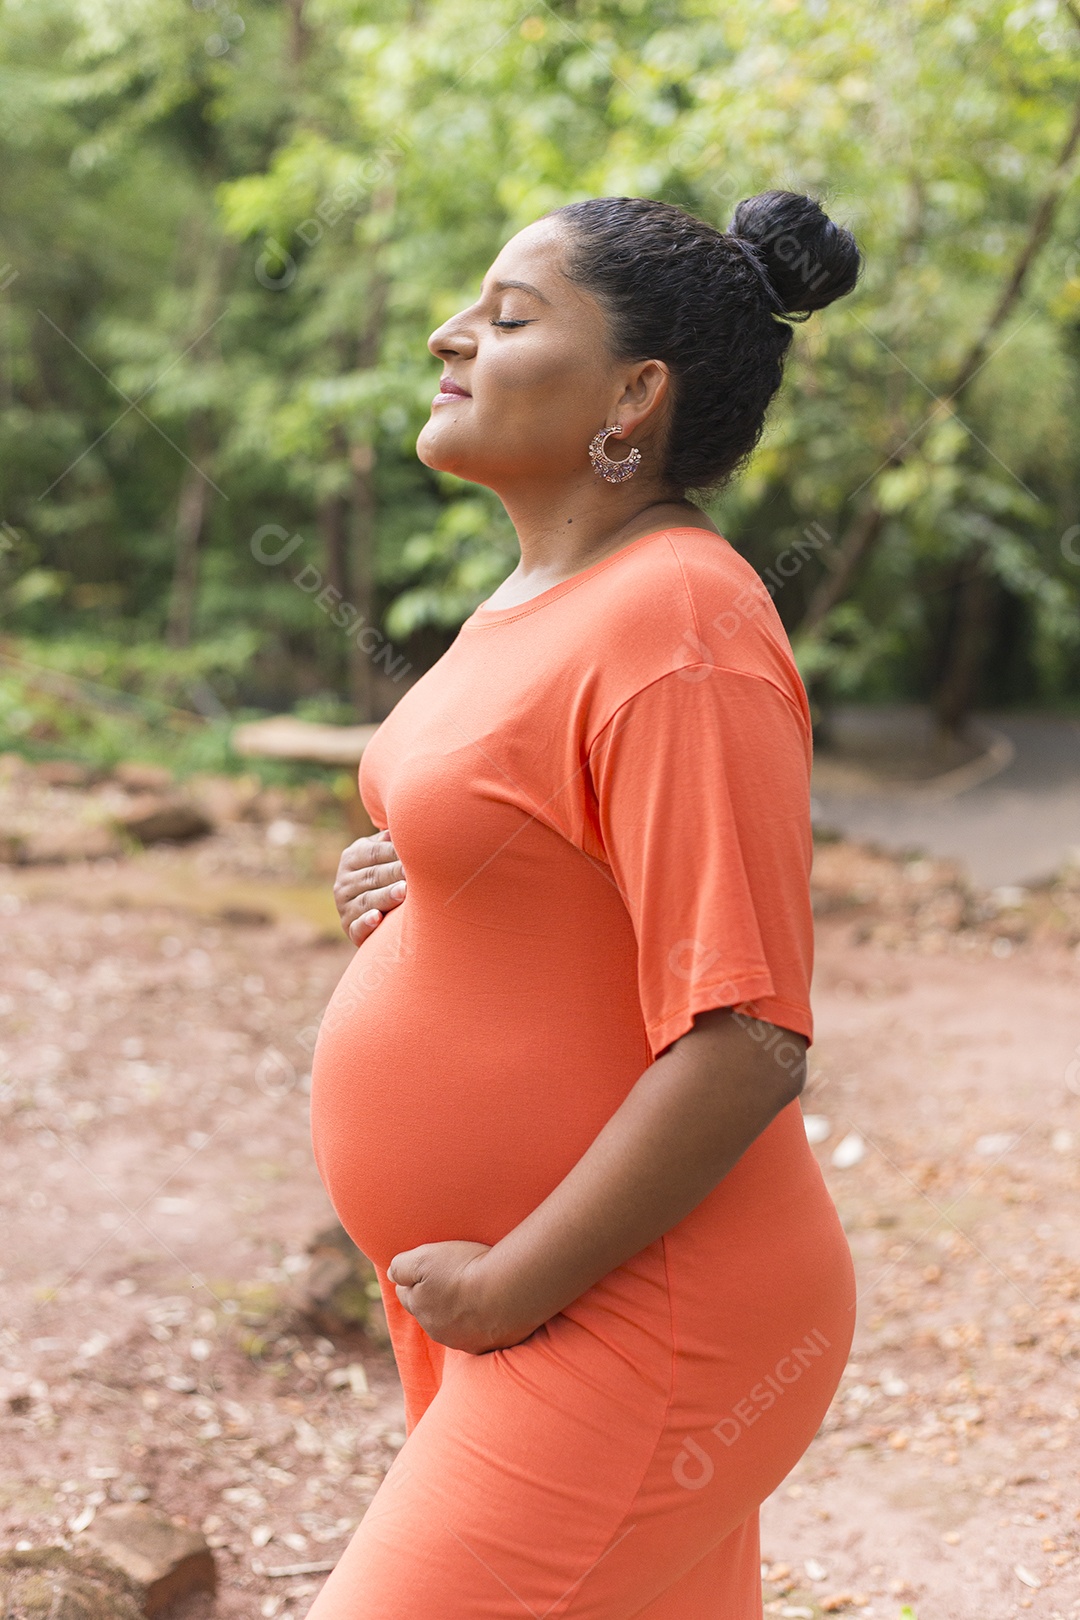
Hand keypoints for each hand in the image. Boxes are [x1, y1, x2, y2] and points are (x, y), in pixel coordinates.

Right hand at [333, 829, 405, 945]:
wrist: (373, 912)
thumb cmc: (384, 875)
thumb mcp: (380, 856)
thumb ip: (387, 843)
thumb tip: (398, 828)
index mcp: (350, 859)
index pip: (373, 853)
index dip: (394, 853)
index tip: (415, 853)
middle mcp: (343, 882)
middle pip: (372, 876)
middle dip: (394, 874)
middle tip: (413, 874)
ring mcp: (344, 907)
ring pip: (367, 900)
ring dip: (385, 896)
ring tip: (403, 892)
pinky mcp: (349, 929)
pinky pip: (356, 926)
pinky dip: (366, 923)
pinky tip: (378, 918)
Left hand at [387, 1240, 537, 1353]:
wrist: (506, 1290)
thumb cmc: (464, 1270)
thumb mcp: (423, 1258)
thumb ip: (401, 1266)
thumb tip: (393, 1275)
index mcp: (420, 1308)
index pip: (406, 1294)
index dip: (414, 1278)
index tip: (428, 1267)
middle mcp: (437, 1330)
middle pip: (430, 1311)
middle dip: (436, 1297)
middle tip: (453, 1277)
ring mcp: (464, 1341)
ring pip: (454, 1324)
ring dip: (460, 1311)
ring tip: (476, 1291)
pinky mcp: (489, 1346)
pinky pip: (480, 1333)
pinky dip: (483, 1321)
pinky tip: (493, 1306)